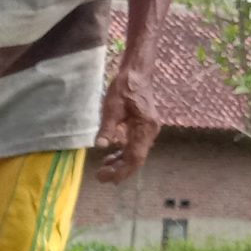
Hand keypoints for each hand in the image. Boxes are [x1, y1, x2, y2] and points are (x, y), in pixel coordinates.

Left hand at [94, 68, 159, 184]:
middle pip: (136, 159)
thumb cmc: (124, 87)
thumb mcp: (111, 107)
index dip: (120, 170)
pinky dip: (123, 153)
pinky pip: (135, 146)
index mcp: (145, 127)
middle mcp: (150, 131)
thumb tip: (100, 146)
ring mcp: (149, 130)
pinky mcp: (144, 127)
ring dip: (120, 163)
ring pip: (136, 154)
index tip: (104, 177)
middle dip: (119, 170)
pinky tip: (111, 157)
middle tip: (101, 177)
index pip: (134, 157)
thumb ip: (107, 128)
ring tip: (103, 168)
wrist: (136, 73)